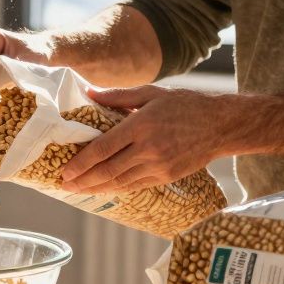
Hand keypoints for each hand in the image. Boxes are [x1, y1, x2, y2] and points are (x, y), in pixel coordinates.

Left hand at [59, 84, 234, 193]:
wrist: (221, 125)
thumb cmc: (186, 104)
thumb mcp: (152, 93)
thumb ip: (118, 95)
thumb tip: (89, 93)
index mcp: (140, 126)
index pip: (102, 149)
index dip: (81, 162)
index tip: (64, 170)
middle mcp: (147, 149)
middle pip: (107, 170)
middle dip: (82, 180)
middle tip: (62, 184)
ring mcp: (158, 166)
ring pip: (119, 182)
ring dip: (95, 188)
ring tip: (76, 190)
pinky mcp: (166, 177)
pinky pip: (135, 186)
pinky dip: (116, 189)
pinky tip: (103, 189)